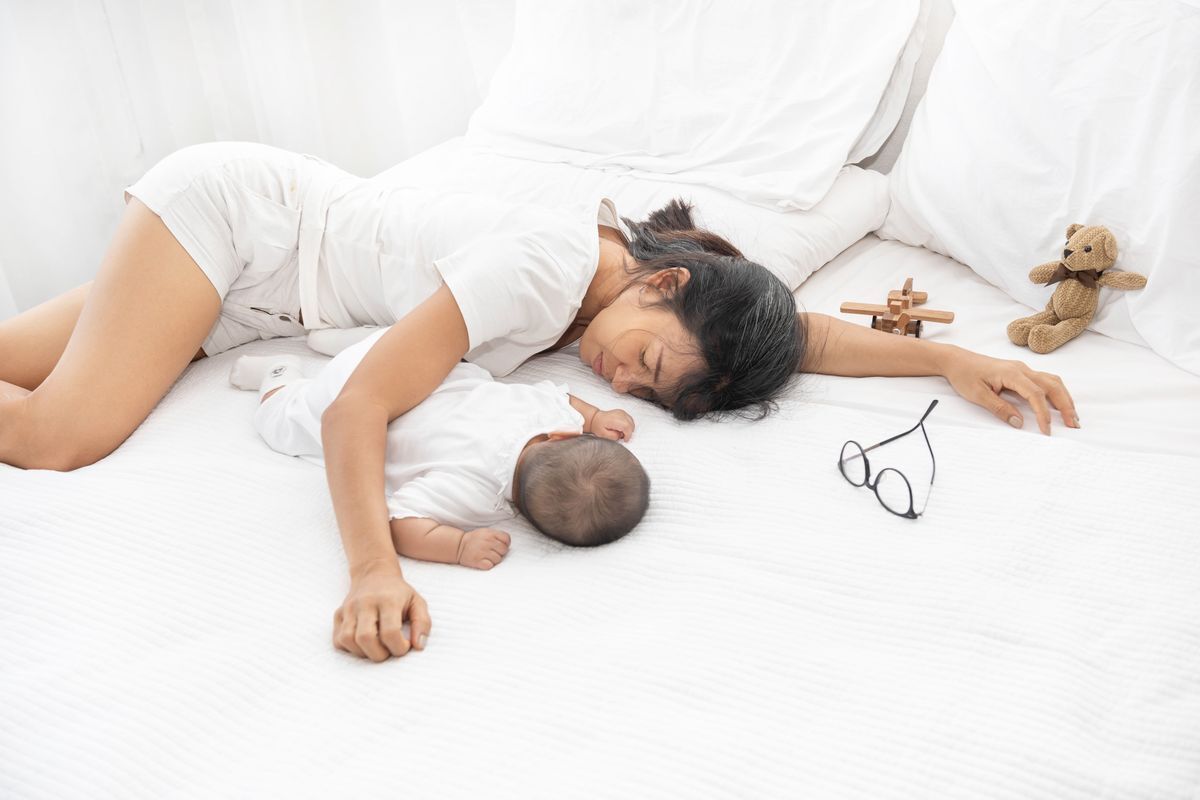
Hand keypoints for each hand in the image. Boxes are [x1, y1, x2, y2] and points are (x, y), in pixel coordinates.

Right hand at [332, 559, 430, 661]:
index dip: (399, 647)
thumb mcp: (418, 602)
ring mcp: (348, 608)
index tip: (405, 646)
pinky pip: (338, 640)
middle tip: (389, 650)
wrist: (374, 574)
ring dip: (363, 653)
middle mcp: (365, 603)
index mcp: (387, 600)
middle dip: (379, 654)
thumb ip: (422, 623)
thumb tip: (418, 646)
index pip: (390, 632)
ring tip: (376, 648)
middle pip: (365, 638)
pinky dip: (350, 648)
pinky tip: (363, 644)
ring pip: (347, 640)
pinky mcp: (338, 615)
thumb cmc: (399, 593)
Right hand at [457, 528, 510, 569]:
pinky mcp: (477, 561)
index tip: (499, 546)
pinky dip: (488, 565)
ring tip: (486, 556)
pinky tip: (483, 561)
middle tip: (492, 552)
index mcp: (490, 533)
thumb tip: (507, 544)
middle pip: (504, 550)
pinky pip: (490, 565)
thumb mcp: (486, 532)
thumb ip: (497, 536)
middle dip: (500, 552)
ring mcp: (482, 552)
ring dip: (494, 559)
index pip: (507, 539)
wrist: (458, 546)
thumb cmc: (474, 540)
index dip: (505, 543)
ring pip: (498, 559)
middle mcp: (487, 542)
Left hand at [591, 408, 634, 440]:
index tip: (625, 440)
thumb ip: (614, 436)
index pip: (627, 427)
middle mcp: (619, 414)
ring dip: (629, 429)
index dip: (628, 435)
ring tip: (621, 432)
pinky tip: (622, 427)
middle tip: (622, 437)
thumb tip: (621, 436)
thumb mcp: (603, 434)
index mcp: (615, 420)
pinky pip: (629, 419)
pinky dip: (628, 425)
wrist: (595, 418)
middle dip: (628, 432)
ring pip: (631, 422)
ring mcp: (621, 412)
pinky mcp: (622, 412)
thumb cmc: (598, 425)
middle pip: (631, 425)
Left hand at [940, 347, 1078, 434]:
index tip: (1047, 430)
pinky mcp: (1020, 372)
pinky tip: (1059, 404)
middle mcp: (1021, 369)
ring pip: (1052, 381)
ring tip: (1072, 416)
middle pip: (1052, 385)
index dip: (1043, 413)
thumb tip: (1019, 423)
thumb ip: (999, 408)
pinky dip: (1056, 393)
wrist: (956, 360)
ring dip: (1064, 398)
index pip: (1035, 394)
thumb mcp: (977, 395)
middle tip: (1074, 425)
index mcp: (1011, 373)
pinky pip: (1045, 381)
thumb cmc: (964, 375)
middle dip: (1065, 405)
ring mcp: (1022, 369)